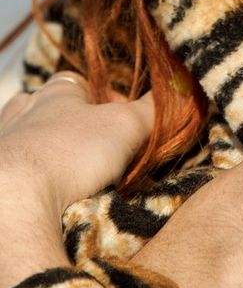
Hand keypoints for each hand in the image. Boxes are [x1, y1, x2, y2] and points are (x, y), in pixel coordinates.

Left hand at [0, 73, 154, 216]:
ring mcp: (3, 144)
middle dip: (75, 131)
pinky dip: (31, 183)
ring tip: (73, 183)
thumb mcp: (126, 126)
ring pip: (31, 143)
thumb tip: (181, 89)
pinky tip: (47, 199)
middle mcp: (23, 110)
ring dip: (51, 158)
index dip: (105, 102)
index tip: (123, 126)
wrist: (10, 203)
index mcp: (54, 91)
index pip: (81, 84)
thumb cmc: (70, 153)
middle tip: (98, 156)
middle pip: (53, 112)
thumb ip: (153, 108)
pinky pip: (16, 174)